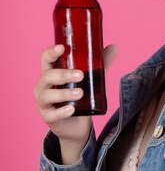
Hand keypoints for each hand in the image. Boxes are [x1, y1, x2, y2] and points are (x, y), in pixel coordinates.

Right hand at [33, 44, 117, 163]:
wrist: (76, 123)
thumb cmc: (78, 93)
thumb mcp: (90, 77)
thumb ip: (100, 64)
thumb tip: (114, 47)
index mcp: (51, 71)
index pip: (46, 58)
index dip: (51, 52)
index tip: (62, 48)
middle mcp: (43, 85)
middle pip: (47, 76)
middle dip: (63, 74)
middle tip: (81, 75)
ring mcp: (43, 102)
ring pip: (47, 95)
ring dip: (64, 93)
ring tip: (80, 93)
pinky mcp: (48, 117)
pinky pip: (51, 114)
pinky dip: (61, 112)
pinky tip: (71, 110)